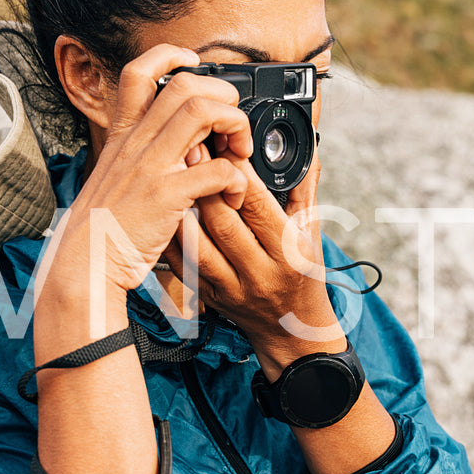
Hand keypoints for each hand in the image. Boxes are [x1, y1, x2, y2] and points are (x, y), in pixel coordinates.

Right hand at [42, 45, 254, 296]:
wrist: (84, 261)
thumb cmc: (104, 225)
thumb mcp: (113, 176)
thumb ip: (140, 154)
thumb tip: (177, 145)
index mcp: (123, 135)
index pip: (139, 72)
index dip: (170, 56)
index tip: (194, 63)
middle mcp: (137, 143)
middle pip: (184, 84)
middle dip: (222, 95)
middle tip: (231, 125)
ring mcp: (151, 166)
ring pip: (203, 112)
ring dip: (234, 124)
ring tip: (239, 151)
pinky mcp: (167, 195)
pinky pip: (217, 170)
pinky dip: (237, 179)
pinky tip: (234, 195)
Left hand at [163, 143, 346, 378]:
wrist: (292, 330)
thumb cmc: (303, 273)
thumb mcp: (311, 232)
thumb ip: (303, 186)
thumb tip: (306, 143)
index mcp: (289, 253)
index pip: (260, 207)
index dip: (239, 175)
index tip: (224, 145)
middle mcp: (261, 273)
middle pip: (224, 224)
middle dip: (204, 184)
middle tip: (187, 151)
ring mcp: (232, 289)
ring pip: (198, 245)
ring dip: (181, 209)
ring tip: (170, 177)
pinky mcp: (210, 298)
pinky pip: (183, 265)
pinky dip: (172, 237)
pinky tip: (162, 213)